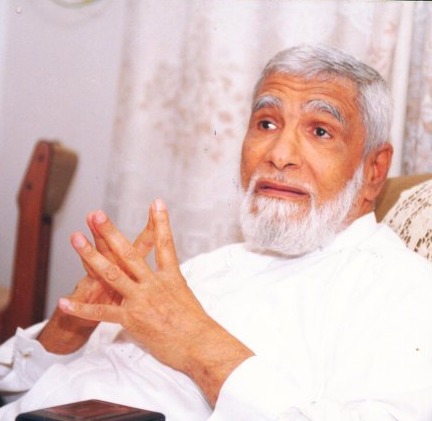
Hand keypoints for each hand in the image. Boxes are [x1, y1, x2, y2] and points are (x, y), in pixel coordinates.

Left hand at [59, 199, 252, 404]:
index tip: (156, 202)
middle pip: (130, 253)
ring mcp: (141, 300)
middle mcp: (154, 284)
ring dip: (91, 255)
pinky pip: (102, 313)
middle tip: (97, 214)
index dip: (160, 222)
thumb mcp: (187, 298)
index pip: (165, 244)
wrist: (201, 345)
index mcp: (171, 277)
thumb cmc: (198, 325)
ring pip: (112, 274)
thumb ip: (171, 288)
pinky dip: (82, 309)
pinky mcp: (132, 319)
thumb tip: (167, 287)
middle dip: (111, 232)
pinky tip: (64, 302)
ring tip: (76, 239)